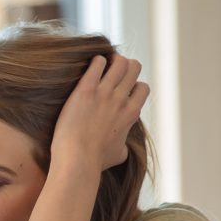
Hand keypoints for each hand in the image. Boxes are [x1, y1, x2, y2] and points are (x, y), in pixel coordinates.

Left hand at [52, 54, 149, 172]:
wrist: (78, 160)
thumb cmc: (95, 161)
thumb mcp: (118, 155)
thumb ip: (124, 146)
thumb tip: (122, 147)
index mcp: (131, 114)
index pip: (143, 87)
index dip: (133, 85)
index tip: (120, 89)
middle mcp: (121, 100)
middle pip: (134, 67)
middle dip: (125, 66)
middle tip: (111, 71)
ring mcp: (105, 94)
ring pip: (120, 62)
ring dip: (112, 59)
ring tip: (101, 64)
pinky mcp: (86, 90)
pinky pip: (97, 64)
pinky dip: (96, 61)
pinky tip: (89, 66)